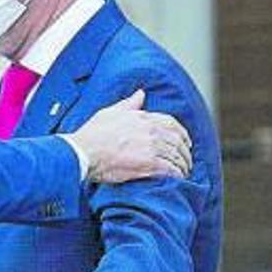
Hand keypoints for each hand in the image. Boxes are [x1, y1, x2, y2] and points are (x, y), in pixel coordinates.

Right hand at [73, 90, 192, 182]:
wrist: (84, 152)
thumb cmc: (93, 134)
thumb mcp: (110, 112)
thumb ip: (128, 103)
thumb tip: (141, 94)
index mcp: (144, 118)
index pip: (172, 123)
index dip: (182, 133)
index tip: (184, 141)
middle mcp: (151, 132)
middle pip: (177, 141)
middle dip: (185, 151)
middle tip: (186, 159)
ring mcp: (151, 148)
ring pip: (176, 156)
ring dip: (182, 164)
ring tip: (183, 171)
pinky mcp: (148, 165)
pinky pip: (170, 169)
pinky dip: (177, 174)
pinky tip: (177, 178)